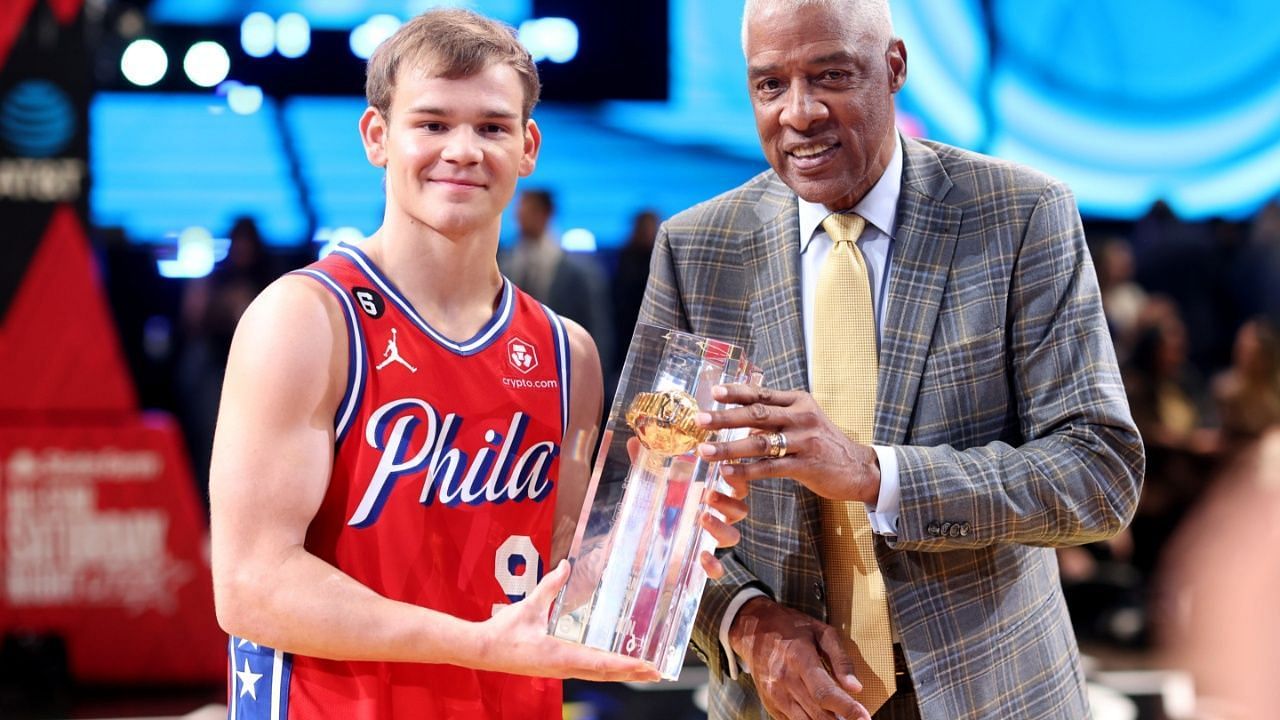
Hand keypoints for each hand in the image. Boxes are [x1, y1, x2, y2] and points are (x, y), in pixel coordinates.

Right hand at [479, 559, 660, 681]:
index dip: (626, 665)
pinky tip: (612, 664)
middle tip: (656, 672)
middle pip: (605, 674)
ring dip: (621, 673)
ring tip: (642, 671)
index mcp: (560, 656)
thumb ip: (550, 586)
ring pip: (598, 675)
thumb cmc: (504, 633)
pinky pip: (587, 671)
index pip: (600, 663)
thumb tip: (565, 565)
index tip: (646, 666)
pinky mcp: (556, 668)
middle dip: (632, 673)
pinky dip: (606, 669)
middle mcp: (564, 668)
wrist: (482, 651)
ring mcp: (560, 670)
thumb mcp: (530, 606)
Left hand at [625, 437, 748, 579]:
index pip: (734, 486)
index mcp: (707, 495)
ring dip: (721, 527)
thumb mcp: (647, 485)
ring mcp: (706, 540)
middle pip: (739, 510)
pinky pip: (717, 568)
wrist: (630, 545)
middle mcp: (712, 517)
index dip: (736, 478)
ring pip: (732, 536)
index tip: (725, 468)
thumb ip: (644, 463)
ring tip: (702, 518)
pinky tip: (702, 556)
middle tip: (709, 494)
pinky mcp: (696, 563)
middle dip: (729, 502)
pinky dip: (714, 565)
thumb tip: (634, 439)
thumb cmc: (648, 509)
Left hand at [695, 384, 880, 503]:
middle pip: (757, 414)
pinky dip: (747, 470)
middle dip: (725, 418)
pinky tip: (728, 472)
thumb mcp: (804, 421)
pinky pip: (770, 467)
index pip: (762, 394)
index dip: (736, 392)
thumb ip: (776, 416)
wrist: (859, 468)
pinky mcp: (807, 465)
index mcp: (799, 401)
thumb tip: (739, 417)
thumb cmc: (824, 444)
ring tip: (705, 452)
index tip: (713, 392)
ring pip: (760, 442)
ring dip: (729, 448)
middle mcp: (802, 417)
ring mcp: (805, 441)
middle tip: (700, 420)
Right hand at [730, 597, 869, 719]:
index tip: (864, 718)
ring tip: (842, 719)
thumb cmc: (791, 628)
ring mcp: (774, 694)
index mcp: (799, 658)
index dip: (846, 709)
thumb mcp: (821, 632)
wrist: (753, 629)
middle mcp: (784, 680)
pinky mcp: (770, 703)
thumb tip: (856, 687)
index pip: (824, 692)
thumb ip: (840, 658)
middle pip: (817, 713)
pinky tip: (822, 717)